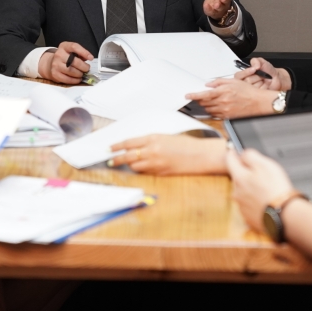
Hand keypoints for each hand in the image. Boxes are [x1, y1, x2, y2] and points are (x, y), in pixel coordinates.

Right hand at [38, 41, 92, 84]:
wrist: (51, 64)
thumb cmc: (65, 57)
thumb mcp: (71, 51)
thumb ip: (80, 54)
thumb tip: (88, 58)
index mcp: (64, 46)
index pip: (74, 47)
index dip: (84, 52)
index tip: (91, 58)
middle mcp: (59, 54)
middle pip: (74, 61)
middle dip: (84, 67)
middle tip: (87, 69)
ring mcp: (56, 65)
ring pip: (71, 71)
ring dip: (80, 74)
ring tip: (82, 74)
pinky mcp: (55, 74)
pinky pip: (68, 79)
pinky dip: (75, 80)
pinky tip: (78, 79)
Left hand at [109, 135, 227, 174]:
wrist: (201, 155)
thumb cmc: (187, 145)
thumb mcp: (166, 137)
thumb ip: (151, 142)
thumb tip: (137, 147)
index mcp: (154, 139)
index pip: (129, 143)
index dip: (117, 146)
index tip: (110, 148)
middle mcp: (152, 151)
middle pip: (128, 156)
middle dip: (117, 159)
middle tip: (110, 161)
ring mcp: (156, 163)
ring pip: (135, 166)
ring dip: (130, 165)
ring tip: (127, 164)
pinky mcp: (160, 173)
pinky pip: (145, 172)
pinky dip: (141, 170)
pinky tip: (142, 168)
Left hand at [187, 79, 277, 118]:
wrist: (258, 103)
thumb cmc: (248, 92)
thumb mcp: (234, 81)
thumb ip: (219, 82)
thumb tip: (209, 84)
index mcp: (223, 92)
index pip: (203, 95)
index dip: (194, 95)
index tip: (188, 96)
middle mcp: (222, 102)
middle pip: (204, 103)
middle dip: (200, 100)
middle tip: (200, 97)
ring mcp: (224, 111)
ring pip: (208, 109)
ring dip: (206, 106)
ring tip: (212, 101)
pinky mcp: (227, 117)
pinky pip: (215, 115)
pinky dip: (213, 111)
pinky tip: (217, 107)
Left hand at [203, 0, 236, 19]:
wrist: (214, 2)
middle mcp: (225, 0)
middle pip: (226, 0)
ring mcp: (219, 6)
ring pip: (220, 7)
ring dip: (219, 5)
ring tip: (216, 4)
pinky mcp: (213, 11)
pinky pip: (212, 11)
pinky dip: (209, 9)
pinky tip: (207, 6)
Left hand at [227, 148, 294, 232]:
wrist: (284, 214)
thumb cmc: (275, 189)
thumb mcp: (264, 164)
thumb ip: (250, 155)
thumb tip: (243, 154)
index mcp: (239, 178)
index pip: (229, 161)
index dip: (232, 153)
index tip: (233, 150)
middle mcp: (237, 193)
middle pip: (238, 177)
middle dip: (246, 174)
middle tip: (262, 174)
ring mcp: (242, 206)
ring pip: (244, 192)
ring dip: (252, 189)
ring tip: (267, 189)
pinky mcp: (249, 217)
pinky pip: (250, 205)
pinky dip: (256, 201)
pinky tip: (267, 200)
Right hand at [233, 57, 291, 90]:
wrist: (277, 78)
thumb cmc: (268, 71)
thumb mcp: (261, 62)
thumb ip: (255, 61)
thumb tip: (255, 65)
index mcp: (244, 75)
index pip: (238, 75)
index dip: (246, 72)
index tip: (254, 69)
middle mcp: (245, 84)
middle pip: (246, 82)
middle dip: (256, 77)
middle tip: (261, 75)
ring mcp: (251, 92)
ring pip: (252, 88)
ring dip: (260, 82)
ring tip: (264, 80)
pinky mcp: (256, 98)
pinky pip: (258, 93)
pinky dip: (264, 87)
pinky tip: (266, 85)